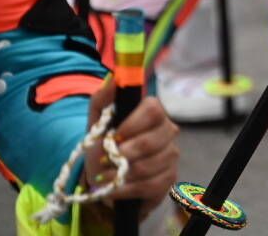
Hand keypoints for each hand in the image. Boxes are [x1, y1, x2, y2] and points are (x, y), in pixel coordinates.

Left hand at [83, 79, 179, 217]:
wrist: (106, 177)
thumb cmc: (104, 145)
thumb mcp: (96, 123)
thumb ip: (103, 99)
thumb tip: (115, 78)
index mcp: (153, 113)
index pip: (153, 109)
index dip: (132, 124)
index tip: (113, 136)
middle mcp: (168, 131)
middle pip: (153, 140)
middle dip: (125, 154)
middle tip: (106, 160)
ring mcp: (171, 155)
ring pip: (150, 165)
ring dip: (122, 174)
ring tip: (106, 176)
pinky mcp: (169, 178)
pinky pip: (150, 185)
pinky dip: (126, 189)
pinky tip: (115, 188)